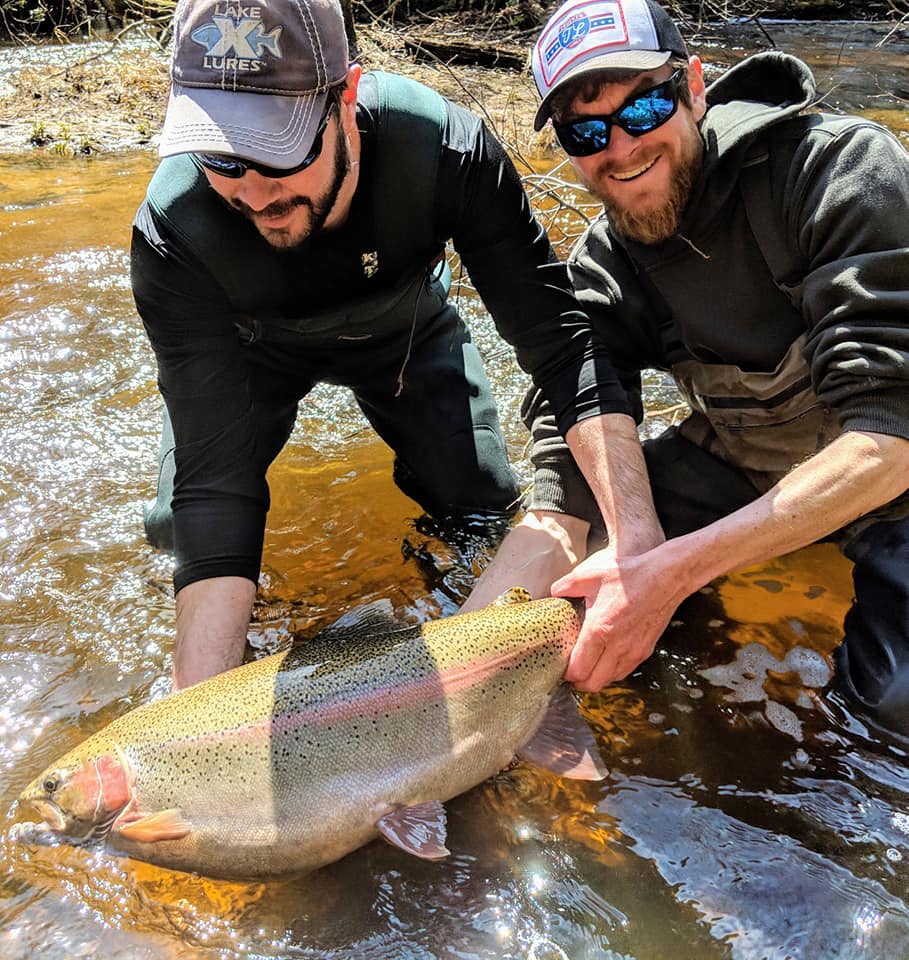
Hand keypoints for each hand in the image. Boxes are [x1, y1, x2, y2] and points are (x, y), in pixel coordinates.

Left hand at [551, 545, 681, 691]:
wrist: (666, 577)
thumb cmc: (629, 575)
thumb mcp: (590, 575)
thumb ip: (565, 586)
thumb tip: (553, 593)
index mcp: (599, 629)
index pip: (578, 669)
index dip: (566, 674)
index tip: (560, 667)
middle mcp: (617, 646)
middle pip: (593, 683)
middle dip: (578, 682)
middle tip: (570, 673)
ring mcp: (633, 651)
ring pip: (609, 680)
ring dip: (596, 678)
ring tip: (587, 667)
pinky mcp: (645, 650)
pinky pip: (624, 671)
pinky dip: (612, 672)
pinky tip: (605, 660)